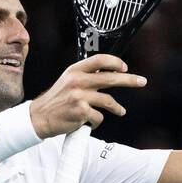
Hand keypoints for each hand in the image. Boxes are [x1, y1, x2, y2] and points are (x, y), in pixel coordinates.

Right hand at [29, 54, 146, 137]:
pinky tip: (89, 122)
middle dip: (130, 80)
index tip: (125, 67)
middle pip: (111, 78)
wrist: (39, 118)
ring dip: (116, 108)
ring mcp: (80, 96)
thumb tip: (108, 74)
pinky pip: (99, 117)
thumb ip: (85, 77)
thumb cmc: (56, 101)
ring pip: (108, 101)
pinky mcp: (81, 112)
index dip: (114, 62)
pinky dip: (96, 122)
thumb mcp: (67, 81)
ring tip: (120, 111)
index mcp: (74, 71)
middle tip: (142, 82)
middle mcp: (77, 81)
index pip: (99, 60)